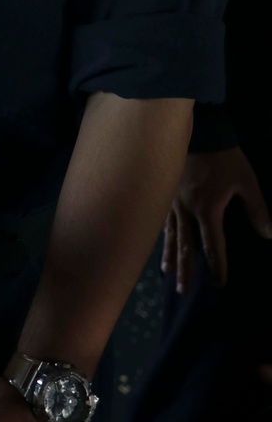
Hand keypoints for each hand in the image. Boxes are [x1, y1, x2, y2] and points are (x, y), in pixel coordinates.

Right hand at [161, 147, 271, 291]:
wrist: (197, 129)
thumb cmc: (223, 156)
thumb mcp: (246, 180)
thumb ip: (256, 208)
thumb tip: (268, 234)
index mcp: (207, 210)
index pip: (212, 245)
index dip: (217, 265)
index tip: (220, 283)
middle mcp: (186, 210)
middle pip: (186, 247)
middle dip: (187, 270)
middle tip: (183, 291)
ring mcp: (172, 201)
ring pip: (170, 235)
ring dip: (171, 256)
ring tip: (169, 273)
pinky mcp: (165, 191)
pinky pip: (162, 219)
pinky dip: (162, 234)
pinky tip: (160, 241)